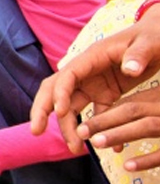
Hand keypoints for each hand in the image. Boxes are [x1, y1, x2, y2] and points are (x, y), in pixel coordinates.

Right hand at [31, 7, 159, 150]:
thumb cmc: (154, 34)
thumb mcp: (150, 41)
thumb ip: (139, 54)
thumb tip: (129, 70)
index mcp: (92, 57)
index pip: (67, 76)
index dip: (60, 93)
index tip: (62, 112)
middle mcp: (86, 72)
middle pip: (55, 91)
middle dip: (43, 111)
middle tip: (36, 132)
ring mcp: (94, 85)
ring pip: (72, 108)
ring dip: (69, 128)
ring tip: (75, 149)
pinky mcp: (106, 95)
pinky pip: (96, 115)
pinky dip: (98, 131)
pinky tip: (109, 148)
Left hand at [77, 87, 159, 170]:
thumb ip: (150, 108)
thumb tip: (119, 124)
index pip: (131, 103)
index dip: (106, 114)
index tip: (83, 126)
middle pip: (134, 110)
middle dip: (104, 121)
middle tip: (80, 131)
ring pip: (148, 126)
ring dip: (120, 134)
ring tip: (95, 142)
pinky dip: (147, 160)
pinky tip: (127, 166)